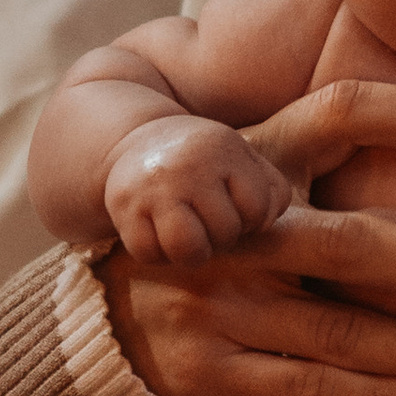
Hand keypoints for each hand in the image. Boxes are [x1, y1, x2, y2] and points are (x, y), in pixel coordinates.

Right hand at [103, 84, 395, 395]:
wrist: (105, 327)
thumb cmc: (220, 250)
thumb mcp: (253, 187)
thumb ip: (325, 165)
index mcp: (254, 165)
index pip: (340, 115)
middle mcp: (235, 234)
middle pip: (354, 246)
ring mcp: (218, 304)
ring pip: (344, 333)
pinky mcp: (211, 372)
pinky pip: (310, 390)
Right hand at [105, 114, 292, 264]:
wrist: (141, 141)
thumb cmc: (206, 163)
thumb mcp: (243, 161)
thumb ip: (272, 190)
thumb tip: (264, 224)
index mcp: (224, 150)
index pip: (256, 208)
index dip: (251, 220)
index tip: (236, 210)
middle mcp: (188, 166)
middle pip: (224, 232)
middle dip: (222, 238)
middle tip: (209, 224)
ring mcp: (153, 187)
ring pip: (187, 248)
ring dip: (193, 253)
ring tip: (190, 240)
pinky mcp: (123, 205)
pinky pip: (148, 253)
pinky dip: (157, 255)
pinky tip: (161, 236)